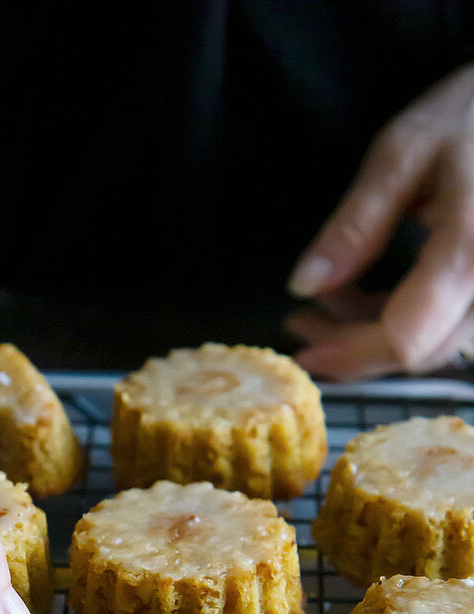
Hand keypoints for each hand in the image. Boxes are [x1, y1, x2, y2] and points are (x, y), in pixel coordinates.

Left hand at [286, 65, 473, 379]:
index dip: (347, 355)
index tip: (302, 350)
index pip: (403, 338)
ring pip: (429, 344)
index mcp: (470, 253)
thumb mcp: (404, 153)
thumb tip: (305, 286)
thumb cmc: (473, 113)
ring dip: (371, 333)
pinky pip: (444, 324)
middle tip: (302, 320)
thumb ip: (355, 224)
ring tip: (327, 299)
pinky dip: (399, 319)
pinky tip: (363, 295)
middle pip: (415, 351)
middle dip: (351, 346)